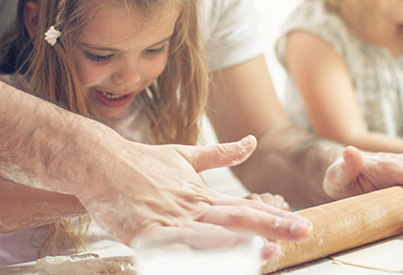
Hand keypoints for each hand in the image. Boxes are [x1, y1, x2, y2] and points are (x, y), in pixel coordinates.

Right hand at [77, 135, 310, 259]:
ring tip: (265, 249)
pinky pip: (170, 246)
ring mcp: (170, 220)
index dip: (275, 216)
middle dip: (273, 226)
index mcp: (202, 195)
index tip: (303, 223)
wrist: (100, 161)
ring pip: (209, 233)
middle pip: (239, 217)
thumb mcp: (184, 155)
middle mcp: (192, 207)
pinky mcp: (146, 231)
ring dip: (238, 243)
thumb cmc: (140, 162)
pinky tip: (200, 260)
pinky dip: (186, 253)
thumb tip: (251, 142)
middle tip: (303, 232)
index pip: (246, 207)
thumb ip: (220, 154)